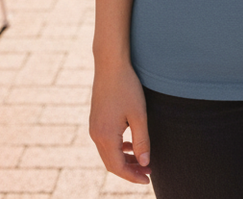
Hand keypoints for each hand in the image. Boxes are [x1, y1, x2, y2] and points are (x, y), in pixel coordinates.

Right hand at [89, 60, 151, 183]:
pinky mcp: (95, 120)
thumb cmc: (127, 87)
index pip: (118, 167)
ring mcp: (94, 127)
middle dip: (129, 171)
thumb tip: (144, 163)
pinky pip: (105, 143)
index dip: (133, 176)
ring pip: (108, 154)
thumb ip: (142, 141)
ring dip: (124, 160)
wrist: (110, 64)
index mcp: (105, 136)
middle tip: (147, 172)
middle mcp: (96, 135)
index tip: (148, 179)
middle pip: (111, 164)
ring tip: (142, 161)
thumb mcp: (139, 114)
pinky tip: (130, 145)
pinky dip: (118, 149)